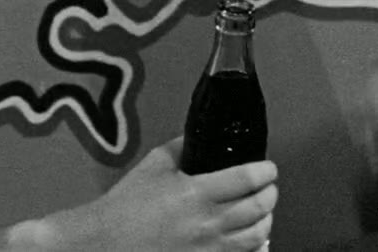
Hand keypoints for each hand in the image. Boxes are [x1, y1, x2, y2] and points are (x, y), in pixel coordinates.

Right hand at [34, 137, 276, 250]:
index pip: (247, 178)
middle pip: (258, 208)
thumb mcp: (155, 164)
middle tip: (269, 186)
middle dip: (270, 193)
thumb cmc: (127, 205)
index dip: (265, 171)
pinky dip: (252, 246)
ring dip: (266, 220)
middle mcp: (206, 223)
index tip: (269, 167)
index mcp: (196, 193)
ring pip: (257, 237)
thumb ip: (184, 147)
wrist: (106, 242)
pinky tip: (247, 236)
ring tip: (263, 211)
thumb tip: (204, 137)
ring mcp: (207, 250)